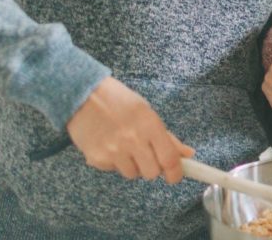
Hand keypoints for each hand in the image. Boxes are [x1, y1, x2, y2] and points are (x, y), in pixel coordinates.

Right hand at [67, 76, 194, 183]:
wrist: (83, 95)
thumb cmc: (118, 101)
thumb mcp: (147, 113)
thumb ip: (167, 137)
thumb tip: (188, 154)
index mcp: (150, 125)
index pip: (169, 159)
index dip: (176, 173)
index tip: (175, 176)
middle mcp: (133, 140)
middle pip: (152, 173)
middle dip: (152, 168)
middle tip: (146, 156)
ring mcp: (114, 150)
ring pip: (132, 174)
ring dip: (132, 165)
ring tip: (124, 146)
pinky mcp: (97, 158)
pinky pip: (113, 170)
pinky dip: (114, 162)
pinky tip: (109, 145)